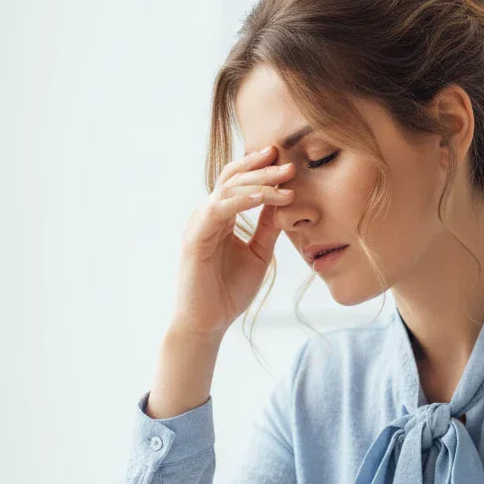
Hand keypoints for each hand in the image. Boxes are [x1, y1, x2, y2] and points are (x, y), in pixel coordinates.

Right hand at [170, 144, 295, 337]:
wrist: (207, 323)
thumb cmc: (228, 291)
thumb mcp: (259, 253)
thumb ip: (268, 227)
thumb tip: (286, 201)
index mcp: (220, 217)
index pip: (239, 182)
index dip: (261, 169)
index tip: (289, 162)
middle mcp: (206, 215)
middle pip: (233, 178)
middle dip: (261, 167)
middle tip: (289, 161)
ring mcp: (198, 223)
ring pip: (228, 189)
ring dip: (259, 181)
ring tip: (286, 177)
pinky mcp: (195, 237)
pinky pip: (219, 209)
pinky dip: (243, 200)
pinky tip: (265, 196)